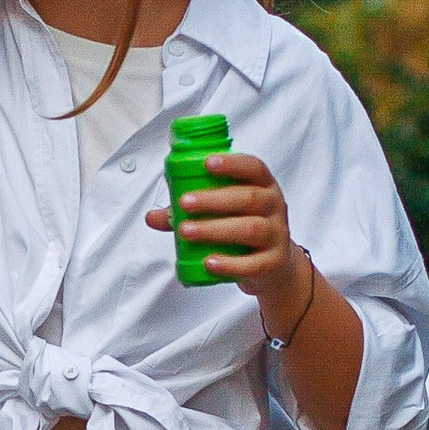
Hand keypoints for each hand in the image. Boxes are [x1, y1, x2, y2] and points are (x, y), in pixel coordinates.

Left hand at [146, 150, 315, 334]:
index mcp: (262, 186)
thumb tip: (151, 216)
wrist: (273, 266)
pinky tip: (208, 262)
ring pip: (250, 229)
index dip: (232, 164)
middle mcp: (273, 206)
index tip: (207, 163)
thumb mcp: (222, 213)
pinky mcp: (273, 263)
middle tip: (184, 204)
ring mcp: (276, 235)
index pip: (253, 168)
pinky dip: (229, 264)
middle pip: (248, 198)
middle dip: (213, 199)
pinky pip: (253, 264)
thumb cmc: (244, 229)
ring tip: (186, 231)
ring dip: (215, 229)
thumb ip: (188, 212)